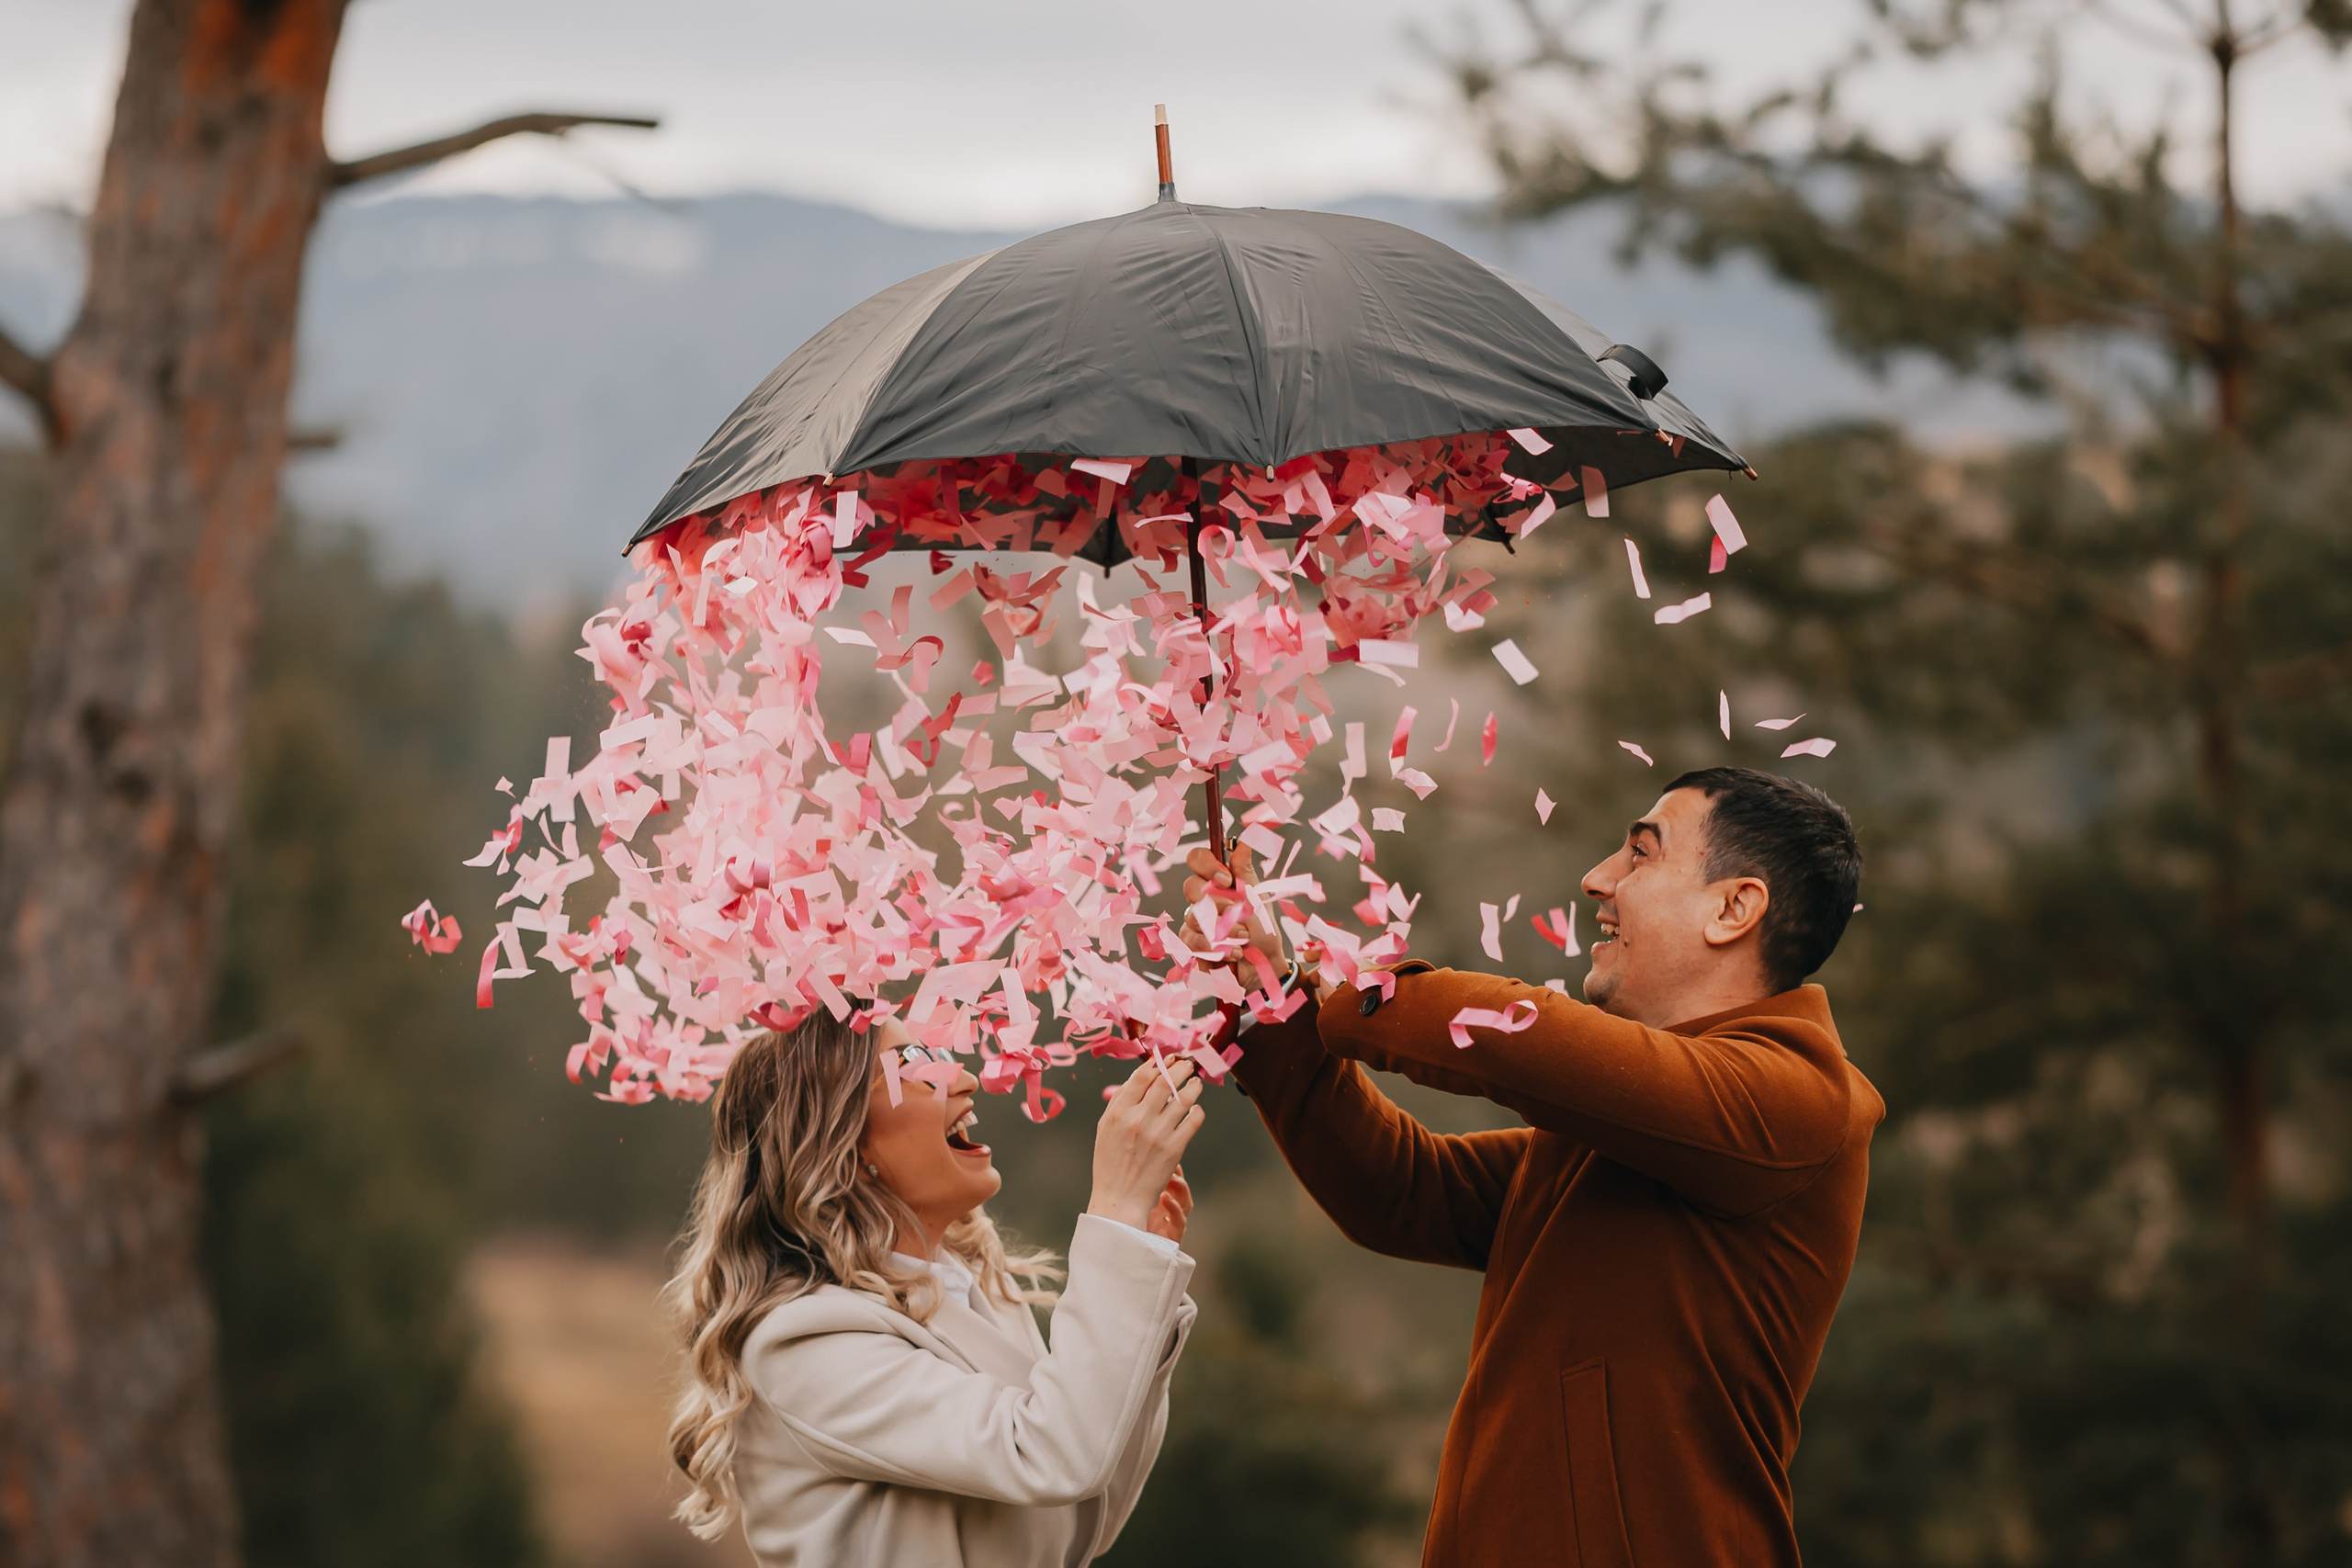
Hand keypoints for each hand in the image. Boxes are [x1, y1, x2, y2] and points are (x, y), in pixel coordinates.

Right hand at [1088, 1057, 1204, 1232]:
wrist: (1120, 1198)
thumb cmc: (1110, 1161)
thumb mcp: (1105, 1127)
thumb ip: (1120, 1100)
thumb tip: (1141, 1075)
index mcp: (1118, 1112)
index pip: (1142, 1075)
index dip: (1158, 1062)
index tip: (1167, 1058)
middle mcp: (1138, 1119)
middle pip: (1166, 1081)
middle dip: (1180, 1067)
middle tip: (1187, 1064)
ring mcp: (1158, 1134)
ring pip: (1184, 1098)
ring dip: (1193, 1086)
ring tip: (1196, 1083)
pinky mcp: (1175, 1148)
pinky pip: (1193, 1120)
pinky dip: (1197, 1110)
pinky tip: (1195, 1109)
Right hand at [1177, 843, 1285, 966]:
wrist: (1265, 965)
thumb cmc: (1262, 929)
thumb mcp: (1258, 897)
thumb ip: (1245, 871)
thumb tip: (1244, 840)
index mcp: (1217, 881)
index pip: (1197, 859)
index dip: (1207, 865)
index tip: (1226, 879)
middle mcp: (1202, 898)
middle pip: (1190, 886)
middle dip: (1218, 902)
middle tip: (1238, 913)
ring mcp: (1194, 921)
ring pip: (1193, 916)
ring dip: (1223, 929)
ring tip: (1243, 937)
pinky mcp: (1192, 944)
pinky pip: (1191, 940)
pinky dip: (1216, 947)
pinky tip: (1234, 952)